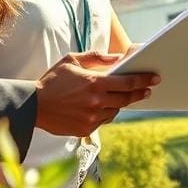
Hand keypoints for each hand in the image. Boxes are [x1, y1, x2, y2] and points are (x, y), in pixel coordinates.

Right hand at [34, 52, 159, 136]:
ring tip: (124, 97)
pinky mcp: (85, 130)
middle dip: (140, 93)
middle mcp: (96, 102)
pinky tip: (104, 107)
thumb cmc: (53, 80)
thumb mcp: (72, 61)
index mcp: (95, 83)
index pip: (128, 82)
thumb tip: (118, 58)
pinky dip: (106, 113)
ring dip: (120, 103)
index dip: (144, 80)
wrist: (32, 106)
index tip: (155, 78)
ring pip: (115, 111)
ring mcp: (91, 118)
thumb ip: (97, 57)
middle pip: (126, 99)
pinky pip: (103, 121)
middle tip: (148, 90)